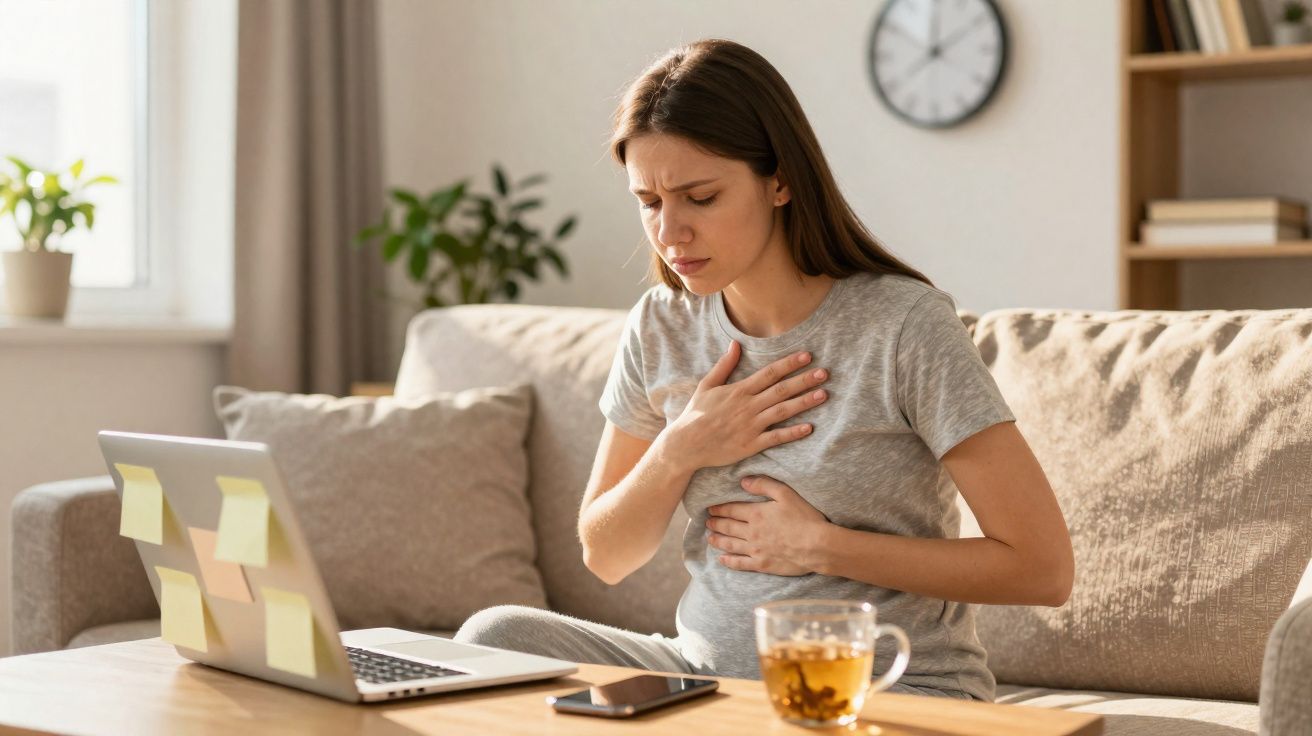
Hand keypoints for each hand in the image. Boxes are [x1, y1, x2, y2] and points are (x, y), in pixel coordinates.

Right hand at [664, 340, 828, 471]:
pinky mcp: (751, 445)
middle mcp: (748, 406)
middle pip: (781, 390)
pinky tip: (809, 428)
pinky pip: (776, 438)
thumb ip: (724, 365)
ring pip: (782, 411)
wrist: (686, 444)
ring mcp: (751, 426)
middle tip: (825, 373)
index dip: (789, 364)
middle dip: (804, 380)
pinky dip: (793, 433)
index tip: (808, 356)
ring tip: (823, 395)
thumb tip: (735, 344)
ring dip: (804, 403)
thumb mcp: (707, 385)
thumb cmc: (696, 413)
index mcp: (739, 390)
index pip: (769, 373)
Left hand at [705, 475, 830, 575]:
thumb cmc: (805, 518)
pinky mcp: (762, 564)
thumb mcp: (786, 494)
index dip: (720, 509)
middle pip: (728, 527)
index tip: (710, 508)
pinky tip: (722, 560)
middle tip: (707, 522)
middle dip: (716, 523)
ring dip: (718, 540)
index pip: (732, 510)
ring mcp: (755, 550)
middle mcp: (752, 532)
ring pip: (730, 545)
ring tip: (710, 538)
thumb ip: (764, 485)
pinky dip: (729, 562)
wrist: (817, 546)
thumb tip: (743, 481)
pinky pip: (740, 564)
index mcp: (756, 514)